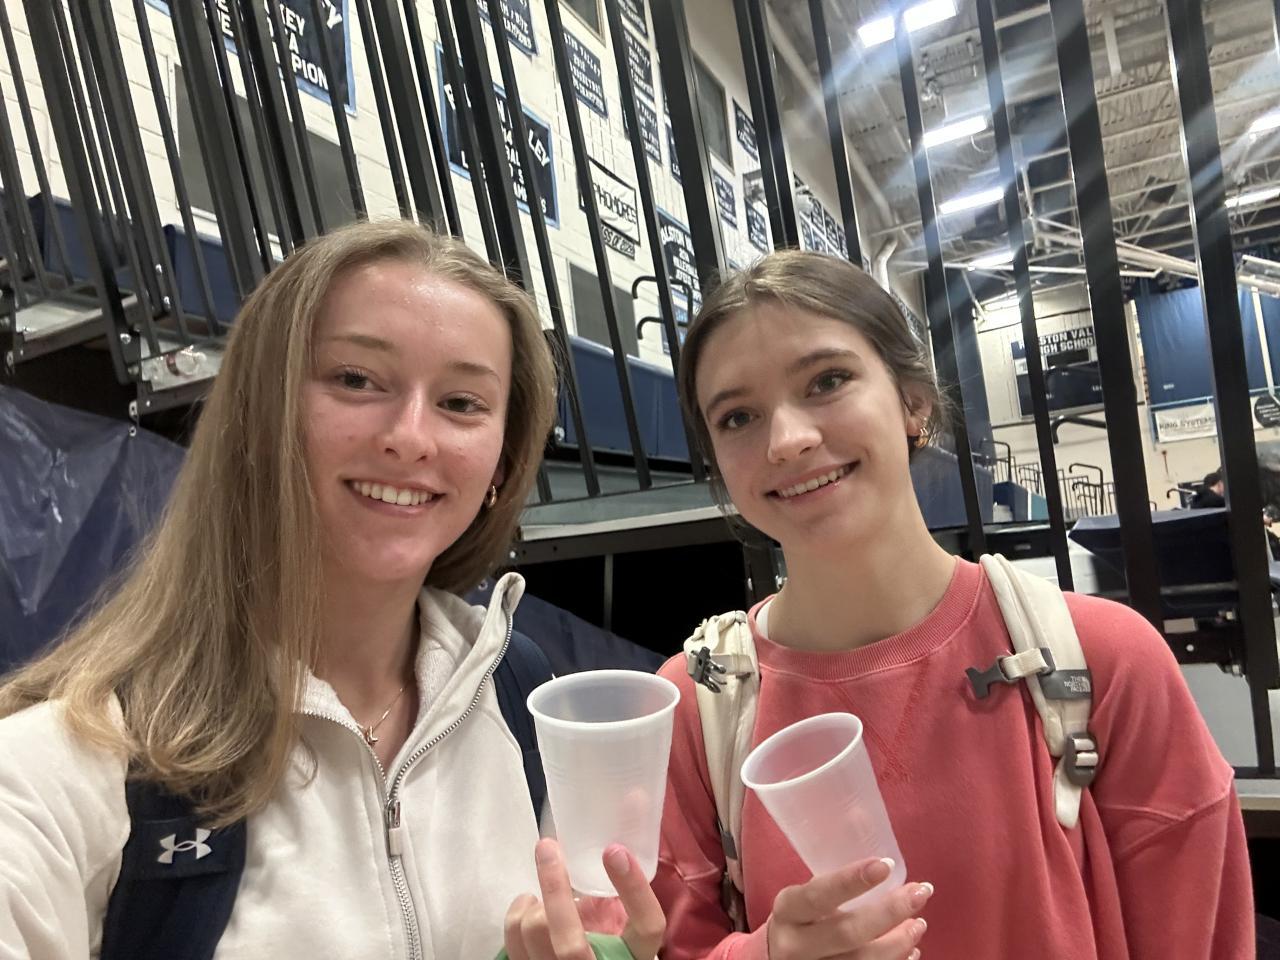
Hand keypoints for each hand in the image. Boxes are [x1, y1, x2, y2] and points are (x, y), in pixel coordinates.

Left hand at [503, 839, 664, 959]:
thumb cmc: (609, 947)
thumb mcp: (624, 924)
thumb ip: (624, 887)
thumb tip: (632, 803)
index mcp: (636, 955)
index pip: (648, 926)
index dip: (633, 888)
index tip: (614, 849)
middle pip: (571, 943)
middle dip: (554, 888)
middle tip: (548, 846)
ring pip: (535, 938)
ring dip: (532, 905)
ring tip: (538, 892)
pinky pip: (513, 945)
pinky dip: (516, 916)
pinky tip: (527, 906)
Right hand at [765, 857, 932, 959]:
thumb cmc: (799, 919)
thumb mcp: (803, 895)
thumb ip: (833, 872)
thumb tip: (862, 815)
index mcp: (787, 910)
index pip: (818, 895)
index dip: (851, 881)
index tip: (885, 865)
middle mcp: (796, 945)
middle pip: (847, 933)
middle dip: (889, 912)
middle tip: (920, 893)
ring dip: (898, 942)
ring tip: (919, 923)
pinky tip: (910, 950)